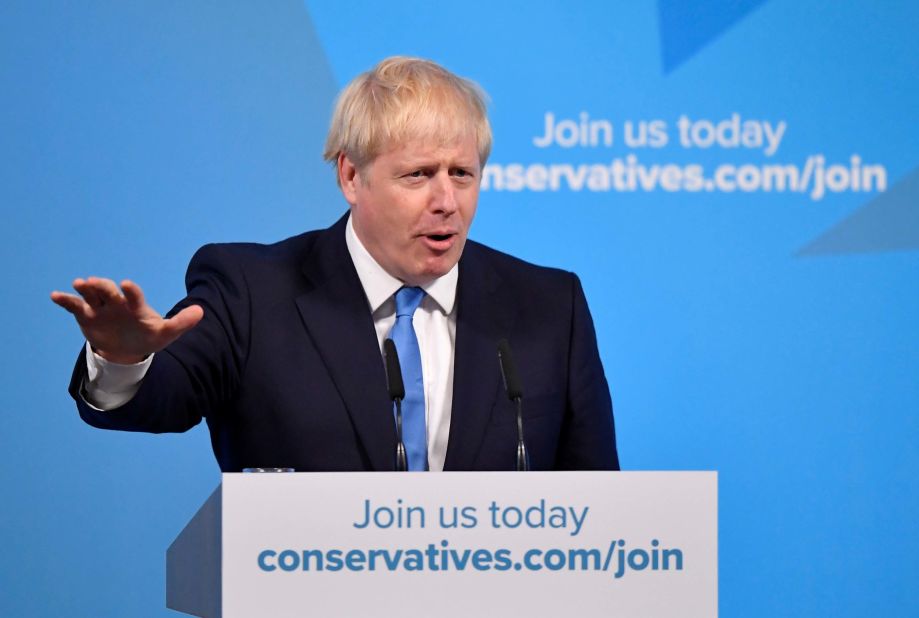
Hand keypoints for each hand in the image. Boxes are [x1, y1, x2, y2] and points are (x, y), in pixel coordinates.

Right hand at [51, 277, 202, 363]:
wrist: (128, 349)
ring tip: (78, 284)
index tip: (126, 285)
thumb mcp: (166, 333)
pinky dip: (65, 300)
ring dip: (85, 289)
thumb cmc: (149, 336)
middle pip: (109, 291)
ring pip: (91, 295)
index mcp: (135, 305)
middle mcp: (117, 303)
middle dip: (103, 287)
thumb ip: (181, 322)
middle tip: (94, 282)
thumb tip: (201, 311)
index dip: (131, 291)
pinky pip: (74, 306)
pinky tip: (54, 296)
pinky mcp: (87, 316)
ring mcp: (101, 308)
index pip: (134, 296)